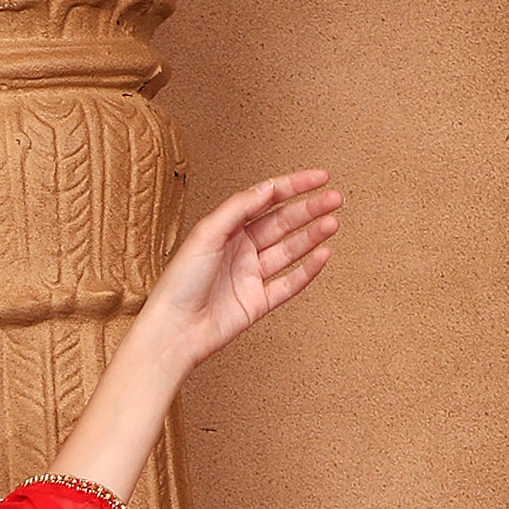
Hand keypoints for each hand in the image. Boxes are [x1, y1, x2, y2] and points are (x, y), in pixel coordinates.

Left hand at [143, 171, 343, 373]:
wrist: (174, 331)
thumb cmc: (179, 284)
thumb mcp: (206, 234)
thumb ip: (238, 208)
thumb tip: (266, 187)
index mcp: (225, 231)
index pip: (265, 201)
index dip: (293, 187)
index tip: (319, 177)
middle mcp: (239, 251)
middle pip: (282, 223)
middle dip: (309, 209)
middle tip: (335, 198)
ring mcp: (250, 277)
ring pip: (289, 250)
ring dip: (312, 235)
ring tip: (333, 222)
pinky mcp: (257, 302)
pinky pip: (289, 283)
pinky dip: (307, 270)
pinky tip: (324, 254)